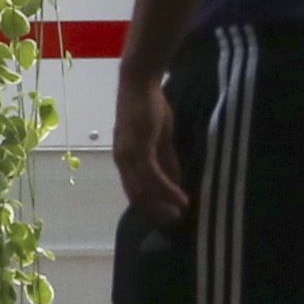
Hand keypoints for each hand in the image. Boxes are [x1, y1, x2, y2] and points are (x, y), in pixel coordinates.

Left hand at [114, 69, 188, 224]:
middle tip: (175, 220)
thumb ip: (167, 159)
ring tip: (181, 211)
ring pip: (144, 190)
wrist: (140, 83)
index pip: (135, 192)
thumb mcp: (161, 137)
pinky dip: (166, 189)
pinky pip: (152, 176)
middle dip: (156, 211)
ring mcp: (129, 156)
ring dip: (163, 203)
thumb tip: (176, 181)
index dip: (152, 206)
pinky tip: (180, 195)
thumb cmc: (150, 107)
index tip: (171, 214)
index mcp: (126, 160)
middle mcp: (123, 162)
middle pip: (136, 197)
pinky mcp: (139, 148)